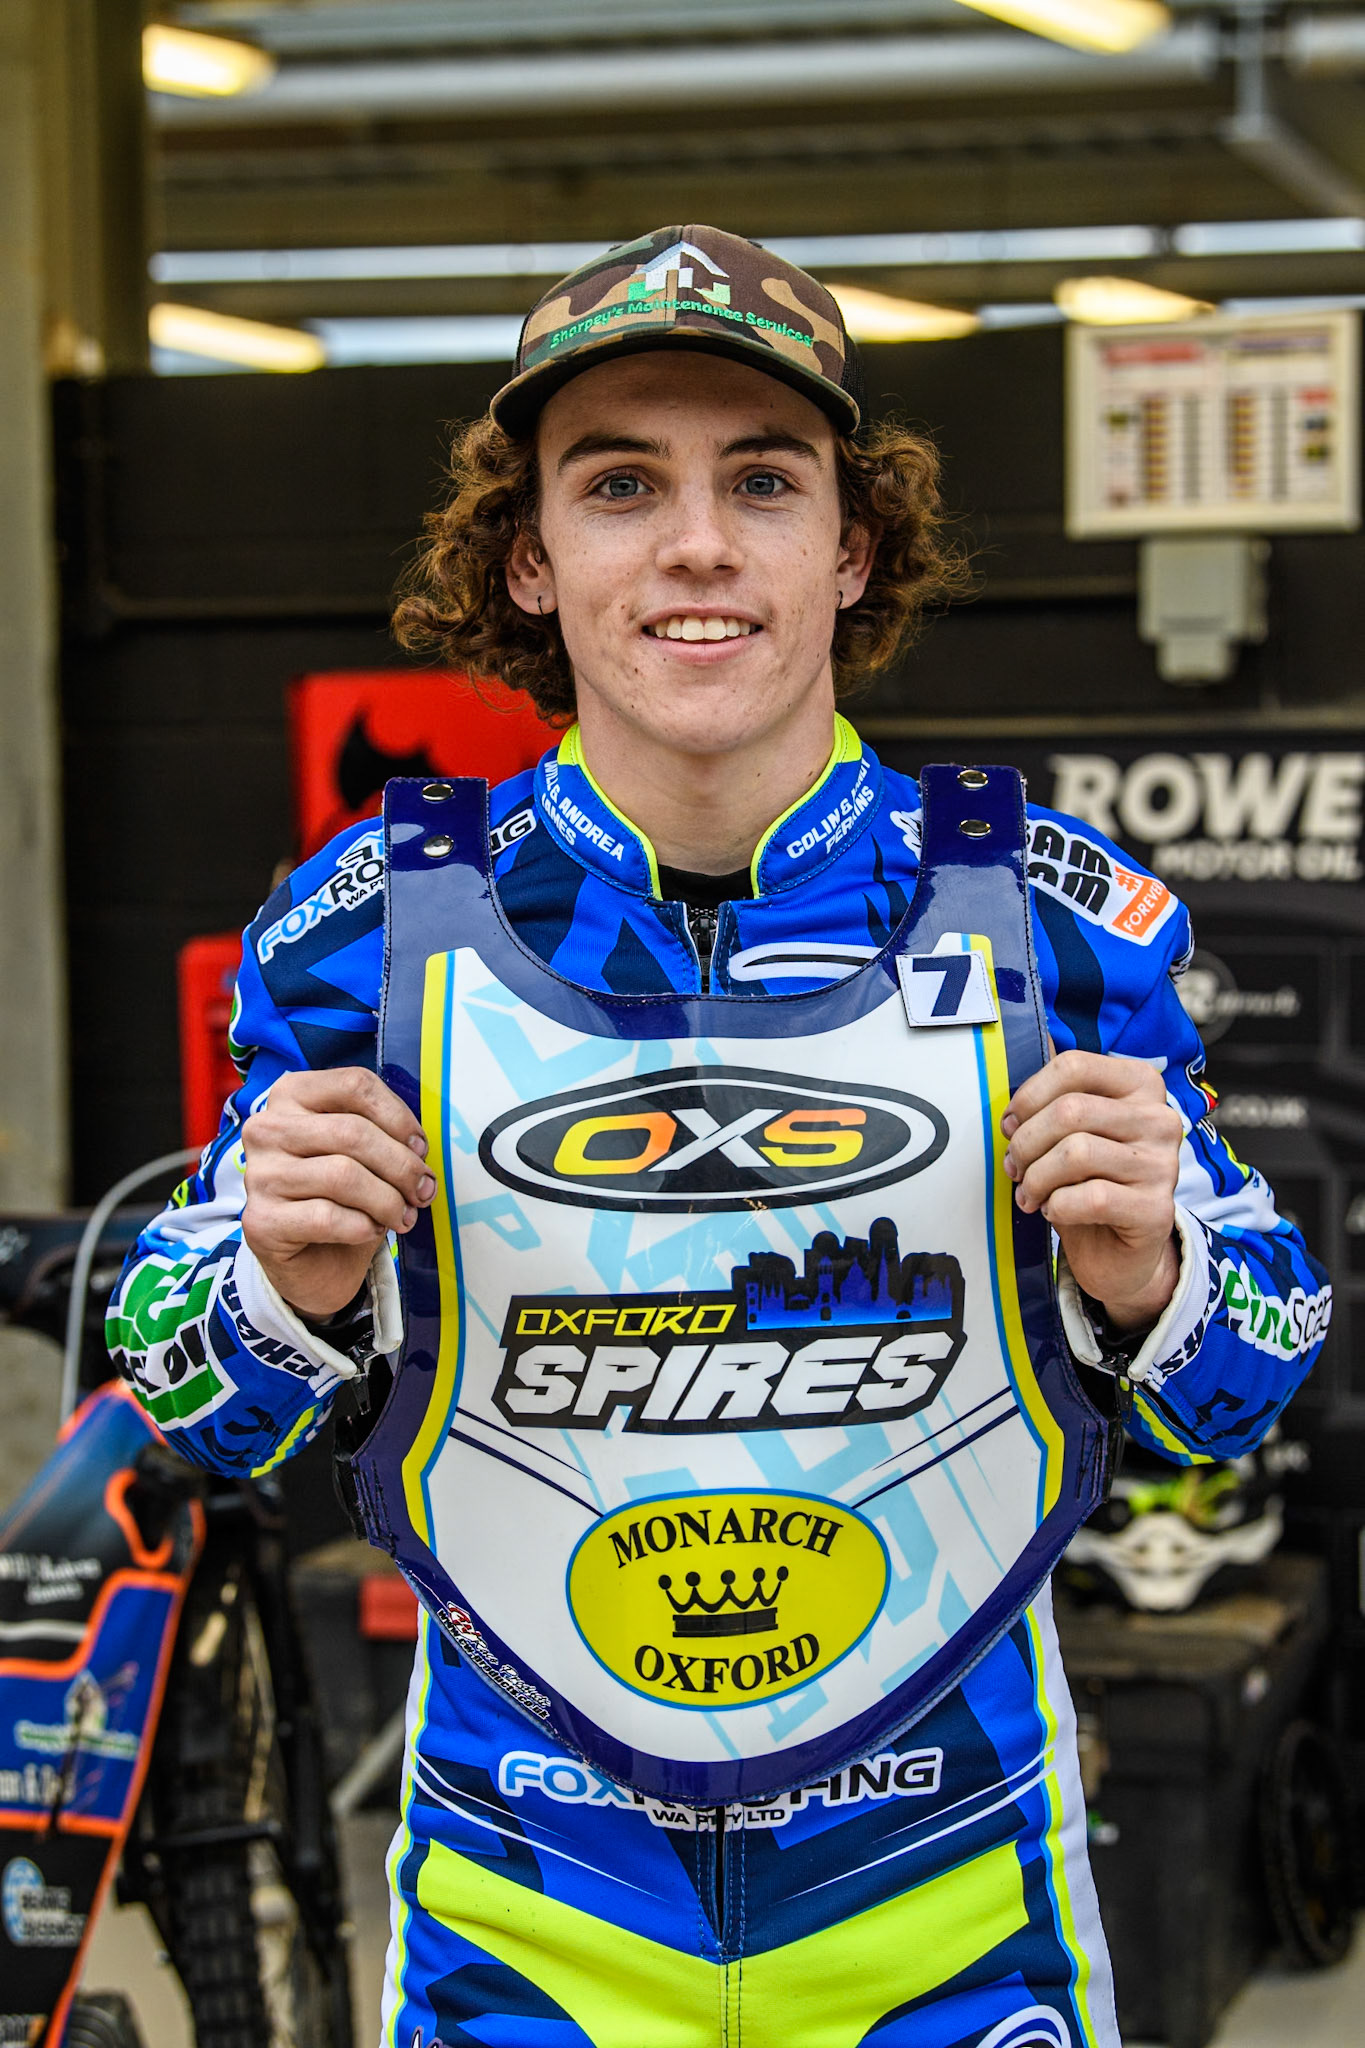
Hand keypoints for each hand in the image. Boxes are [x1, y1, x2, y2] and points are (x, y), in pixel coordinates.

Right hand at [241, 1068, 432, 1319]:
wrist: (315, 1261)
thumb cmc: (343, 1198)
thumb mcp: (364, 1154)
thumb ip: (385, 1135)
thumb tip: (416, 1148)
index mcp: (292, 1096)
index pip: (354, 1085)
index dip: (399, 1117)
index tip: (420, 1147)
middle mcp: (267, 1129)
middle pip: (352, 1132)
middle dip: (401, 1166)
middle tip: (423, 1191)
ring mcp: (259, 1174)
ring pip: (343, 1175)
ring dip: (388, 1200)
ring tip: (403, 1215)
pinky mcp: (261, 1220)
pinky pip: (327, 1217)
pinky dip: (363, 1226)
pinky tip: (369, 1230)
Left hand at [1001, 1049, 1182, 1332]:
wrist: (1118, 1249)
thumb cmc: (1089, 1180)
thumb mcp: (1072, 1130)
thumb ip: (1057, 1092)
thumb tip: (1026, 1042)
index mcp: (1141, 1084)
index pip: (1074, 1066)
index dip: (1029, 1095)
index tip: (1011, 1123)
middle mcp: (1159, 1118)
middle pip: (1070, 1111)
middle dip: (1026, 1142)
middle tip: (1014, 1166)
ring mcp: (1163, 1164)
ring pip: (1076, 1153)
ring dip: (1037, 1177)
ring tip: (1030, 1193)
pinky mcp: (1156, 1209)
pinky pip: (1090, 1198)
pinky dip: (1058, 1205)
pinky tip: (1054, 1209)